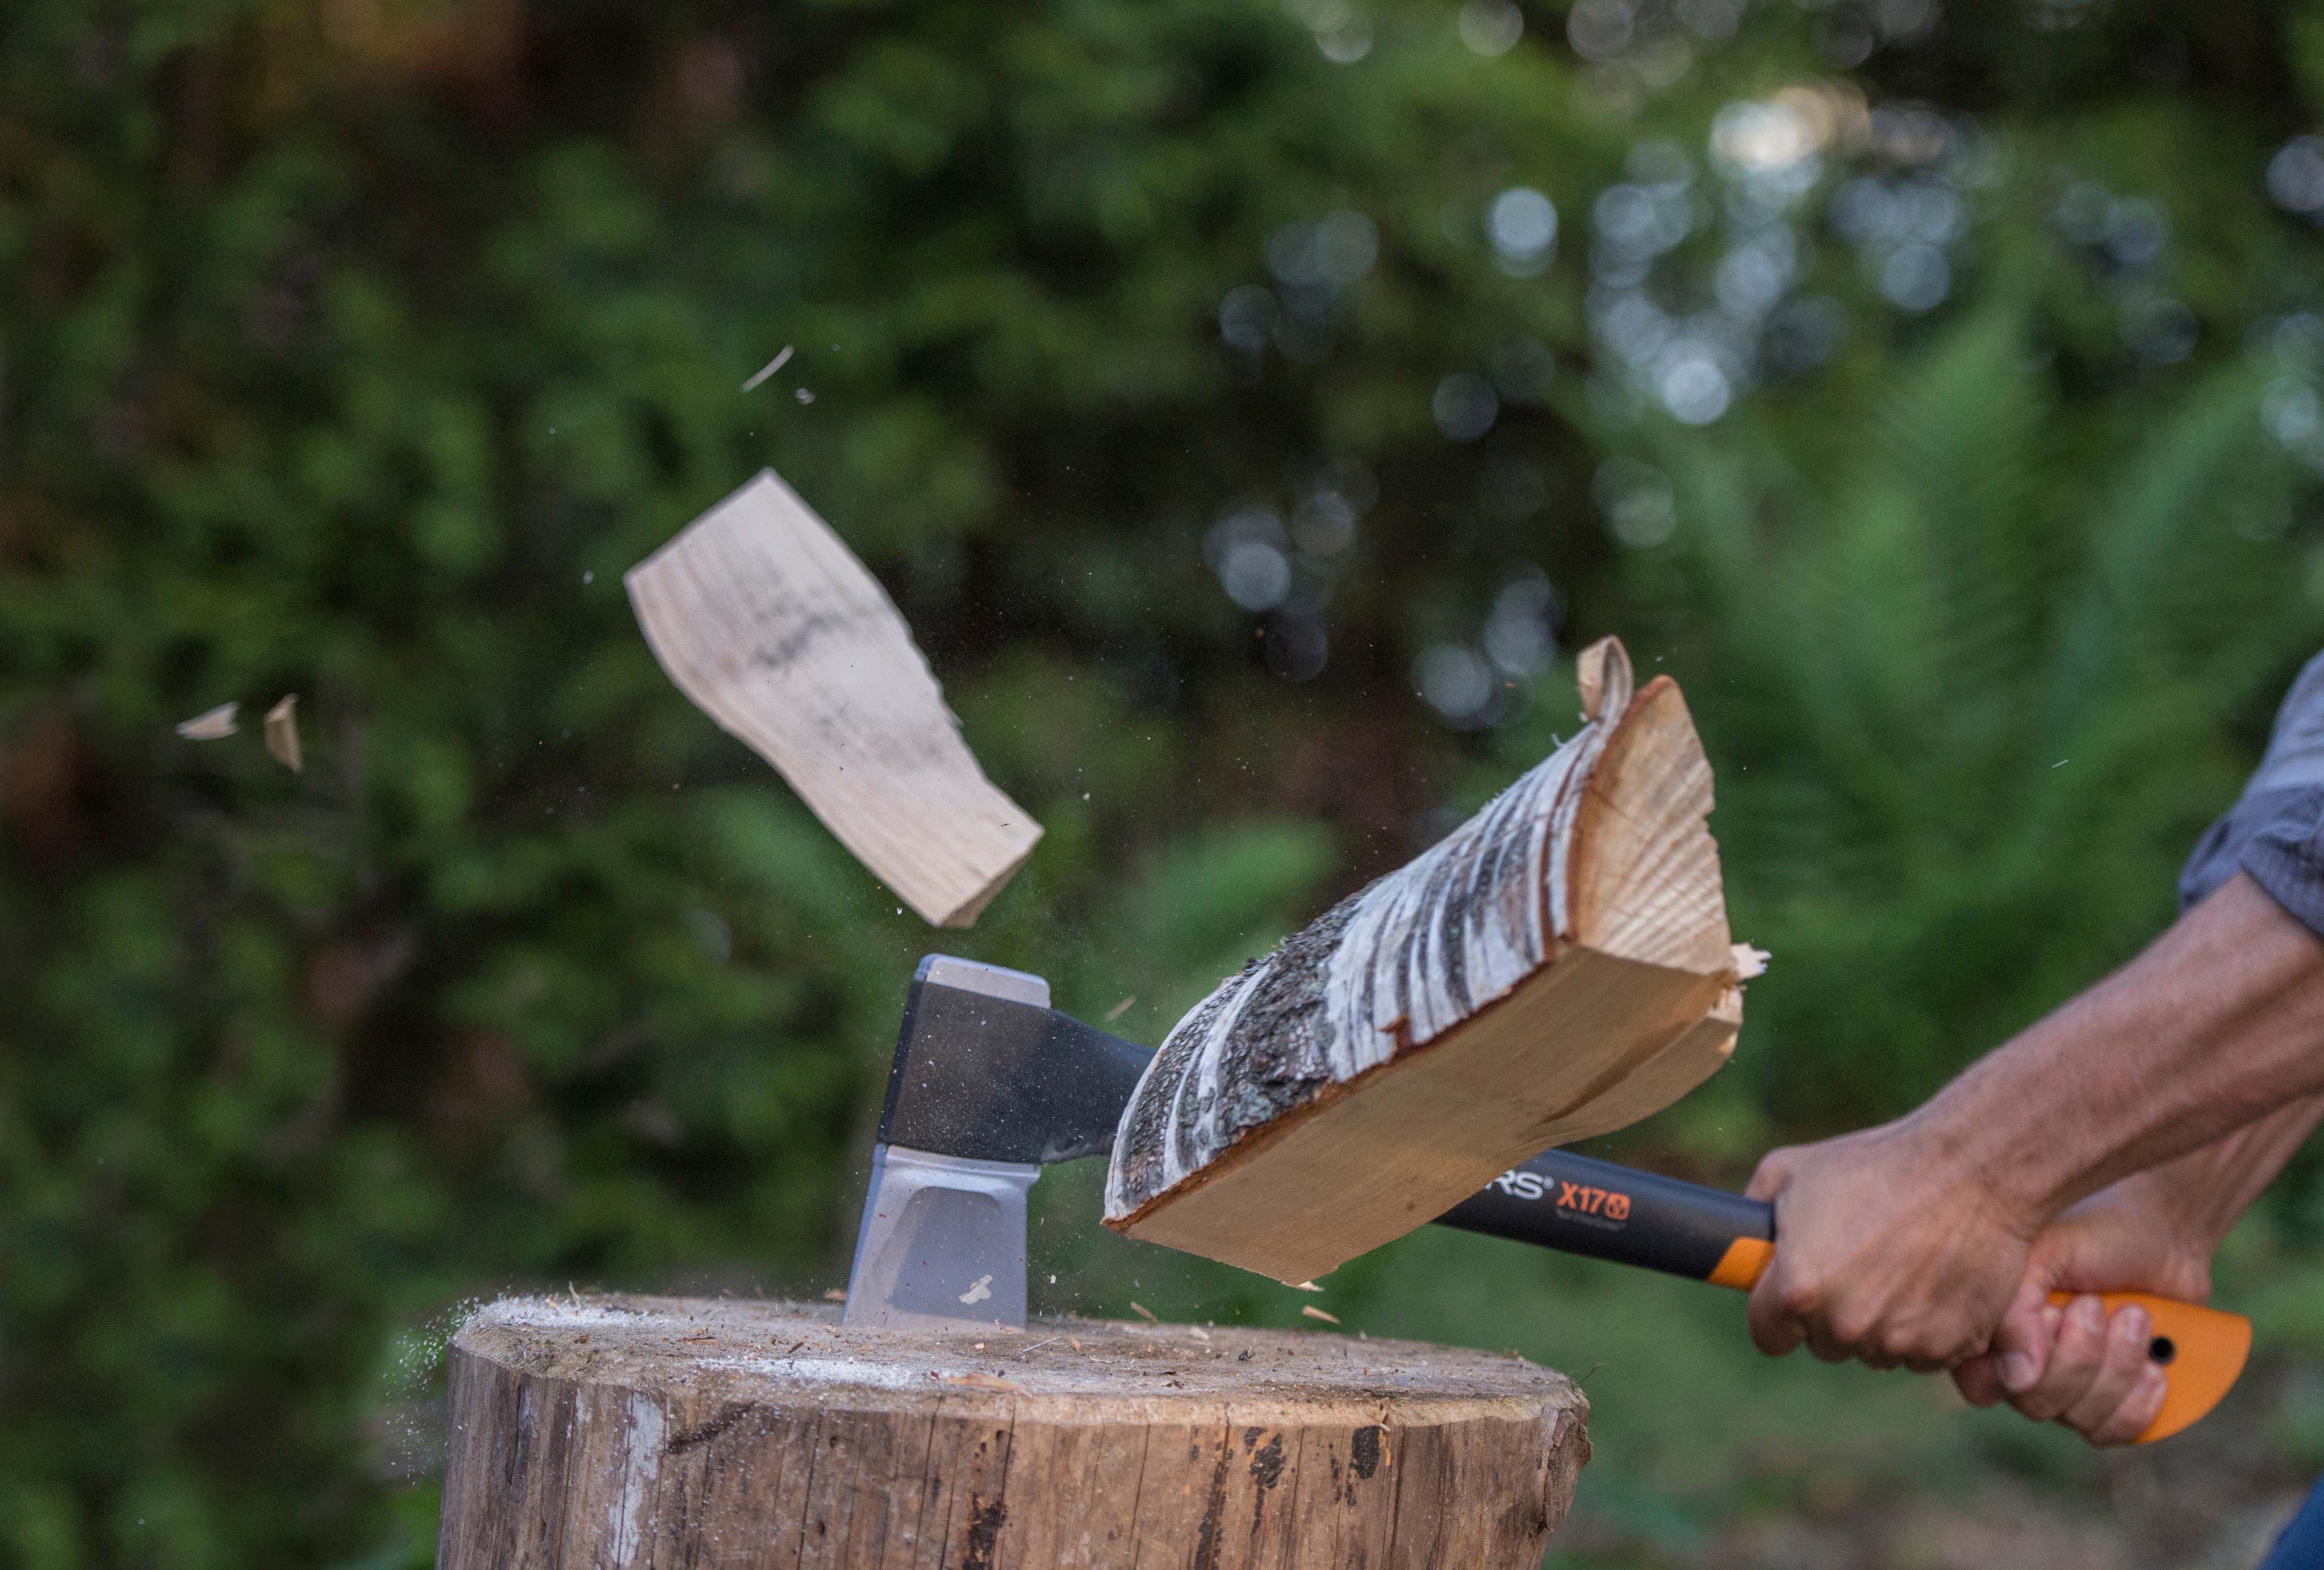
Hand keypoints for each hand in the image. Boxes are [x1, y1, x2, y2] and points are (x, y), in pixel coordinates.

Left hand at [1745, 1119, 2036, 1371]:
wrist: (1969, 1170)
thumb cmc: (1875, 1164)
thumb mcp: (1789, 1171)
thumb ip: (1754, 1213)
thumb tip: (1740, 1242)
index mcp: (1797, 1291)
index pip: (1767, 1336)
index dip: (1776, 1315)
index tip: (1788, 1300)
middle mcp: (1844, 1325)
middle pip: (1823, 1344)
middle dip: (1831, 1313)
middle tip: (1855, 1265)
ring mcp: (1898, 1341)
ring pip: (1873, 1350)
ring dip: (1880, 1322)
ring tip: (1898, 1264)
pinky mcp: (1948, 1347)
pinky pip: (1921, 1353)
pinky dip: (1925, 1328)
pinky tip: (1932, 1281)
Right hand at [1951, 1174, 2214, 1445]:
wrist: (2162, 1235)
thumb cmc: (2093, 1235)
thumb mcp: (2042, 1254)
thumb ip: (2015, 1312)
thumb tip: (2020, 1378)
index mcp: (1993, 1329)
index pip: (1980, 1382)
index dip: (2019, 1361)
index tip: (2053, 1311)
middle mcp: (2024, 1366)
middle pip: (2035, 1405)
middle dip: (2080, 1355)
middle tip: (2098, 1304)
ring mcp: (2070, 1388)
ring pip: (2078, 1419)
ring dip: (2118, 1366)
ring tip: (2138, 1317)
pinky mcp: (2114, 1402)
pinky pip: (2113, 1432)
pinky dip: (2140, 1400)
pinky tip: (2156, 1367)